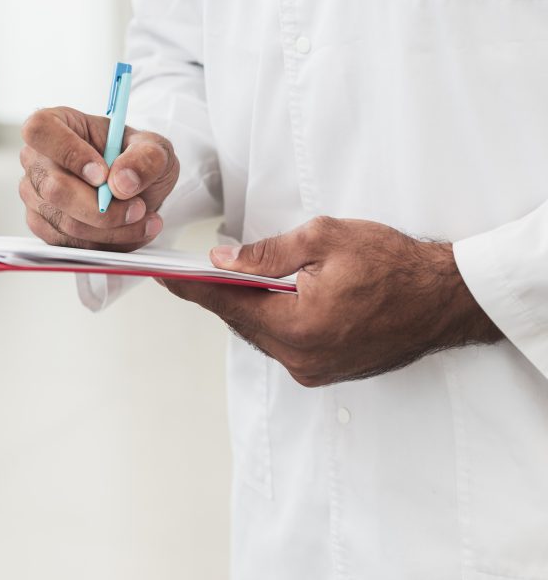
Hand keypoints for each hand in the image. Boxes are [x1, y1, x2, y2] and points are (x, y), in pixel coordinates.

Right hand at [19, 106, 179, 250]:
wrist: (133, 186)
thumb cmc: (134, 158)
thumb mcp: (154, 148)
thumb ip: (145, 158)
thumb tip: (122, 182)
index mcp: (55, 123)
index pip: (40, 131)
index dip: (69, 153)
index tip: (103, 175)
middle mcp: (36, 159)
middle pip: (53, 188)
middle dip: (101, 208)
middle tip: (138, 208)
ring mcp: (35, 194)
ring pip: (65, 222)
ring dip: (110, 229)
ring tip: (145, 220)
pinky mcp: (43, 224)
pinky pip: (69, 243)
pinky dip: (104, 243)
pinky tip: (129, 232)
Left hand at [162, 217, 503, 386]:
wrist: (448, 299)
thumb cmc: (395, 264)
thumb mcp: (325, 239)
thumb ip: (266, 253)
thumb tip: (223, 260)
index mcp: (297, 327)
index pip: (226, 304)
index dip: (190, 287)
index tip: (160, 275)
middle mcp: (302, 358)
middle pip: (241, 322)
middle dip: (218, 293)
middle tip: (188, 269)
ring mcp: (315, 369)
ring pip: (262, 334)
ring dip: (247, 306)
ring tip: (227, 278)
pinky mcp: (328, 370)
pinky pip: (284, 343)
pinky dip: (272, 319)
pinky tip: (268, 296)